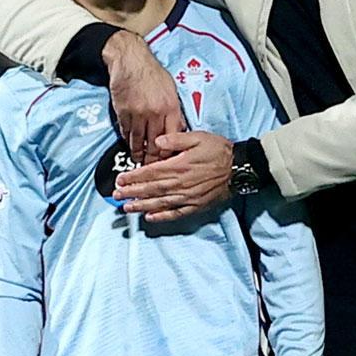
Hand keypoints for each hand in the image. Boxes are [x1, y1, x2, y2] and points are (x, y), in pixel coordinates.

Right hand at [104, 31, 186, 164]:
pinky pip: (126, 133)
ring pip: (139, 143)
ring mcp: (138, 114)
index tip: (168, 161)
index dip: (170, 153)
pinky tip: (130, 147)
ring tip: (139, 162)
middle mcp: (155, 113)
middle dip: (154, 159)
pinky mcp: (123, 113)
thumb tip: (179, 129)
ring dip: (139, 154)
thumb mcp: (171, 90)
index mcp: (171, 107)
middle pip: (156, 145)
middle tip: (152, 168)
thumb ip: (174, 111)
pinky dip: (128, 141)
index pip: (173, 138)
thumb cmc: (152, 74)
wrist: (130, 60)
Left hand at [113, 131, 232, 221]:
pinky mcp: (195, 205)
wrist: (239, 168)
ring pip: (159, 203)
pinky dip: (162, 216)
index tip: (120, 180)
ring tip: (127, 208)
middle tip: (116, 196)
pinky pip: (175, 213)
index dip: (133, 177)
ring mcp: (187, 197)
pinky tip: (150, 218)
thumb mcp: (198, 137)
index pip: (150, 172)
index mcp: (179, 166)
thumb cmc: (218, 150)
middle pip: (151, 189)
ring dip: (141, 206)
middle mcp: (180, 184)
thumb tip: (157, 141)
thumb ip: (176, 138)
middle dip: (132, 193)